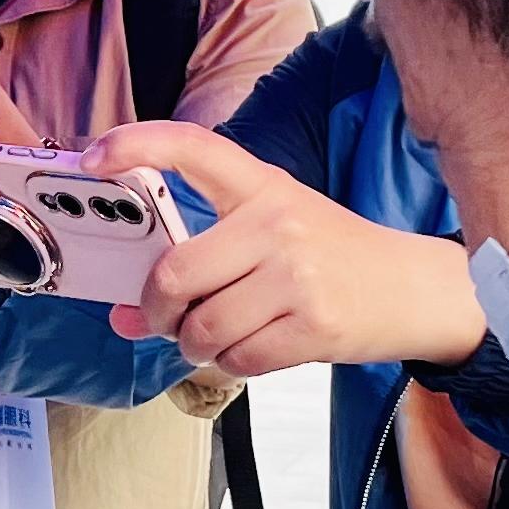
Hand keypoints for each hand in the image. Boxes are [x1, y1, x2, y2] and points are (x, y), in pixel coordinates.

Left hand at [88, 121, 486, 373]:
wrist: (413, 288)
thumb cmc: (332, 256)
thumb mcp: (272, 234)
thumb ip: (201, 261)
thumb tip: (124, 315)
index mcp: (263, 186)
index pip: (194, 147)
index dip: (138, 144)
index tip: (95, 156)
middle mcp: (278, 223)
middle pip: (175, 273)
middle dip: (156, 309)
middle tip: (164, 318)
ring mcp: (298, 275)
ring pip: (202, 326)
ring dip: (192, 344)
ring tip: (210, 338)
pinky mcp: (314, 325)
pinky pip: (238, 358)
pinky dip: (228, 364)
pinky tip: (246, 349)